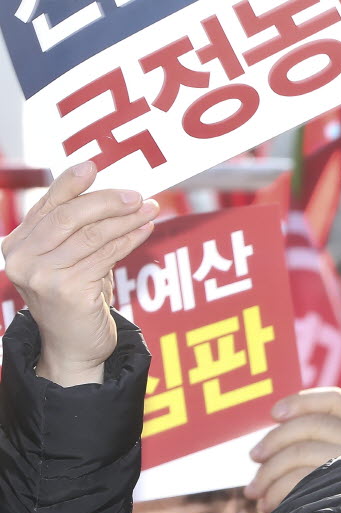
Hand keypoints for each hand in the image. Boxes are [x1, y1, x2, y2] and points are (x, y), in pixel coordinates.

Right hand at [0, 162, 158, 386]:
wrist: (74, 347)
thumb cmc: (76, 297)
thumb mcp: (69, 259)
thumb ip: (78, 230)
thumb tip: (116, 193)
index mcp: (17, 245)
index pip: (47, 206)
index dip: (69, 183)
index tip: (93, 165)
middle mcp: (22, 258)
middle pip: (68, 216)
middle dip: (106, 201)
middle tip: (136, 194)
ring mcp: (41, 276)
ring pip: (92, 235)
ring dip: (126, 219)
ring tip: (151, 208)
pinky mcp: (67, 291)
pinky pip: (106, 255)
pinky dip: (129, 239)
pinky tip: (145, 229)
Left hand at [245, 387, 340, 512]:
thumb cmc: (338, 500)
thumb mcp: (333, 467)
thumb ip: (309, 449)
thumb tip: (262, 449)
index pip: (334, 402)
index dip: (301, 402)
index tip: (274, 413)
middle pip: (312, 425)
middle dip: (274, 440)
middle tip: (253, 458)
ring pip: (303, 452)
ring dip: (269, 473)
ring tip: (255, 493)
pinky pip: (302, 482)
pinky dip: (277, 492)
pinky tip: (268, 507)